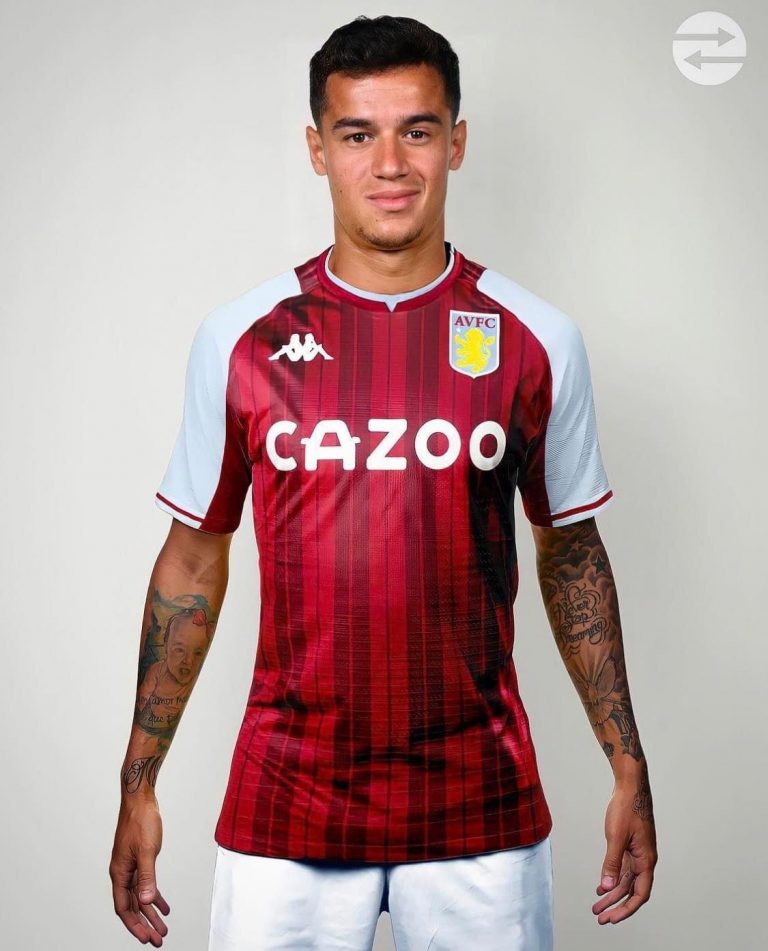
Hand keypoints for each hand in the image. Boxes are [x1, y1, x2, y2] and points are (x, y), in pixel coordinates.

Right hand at [110, 796, 170, 945]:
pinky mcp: (139, 859)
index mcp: (119, 873)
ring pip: (140, 896)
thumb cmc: (141, 821)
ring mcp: (130, 866)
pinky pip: (146, 883)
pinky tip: (163, 906)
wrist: (140, 799)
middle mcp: (122, 873)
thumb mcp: (147, 850)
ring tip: (163, 928)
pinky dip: (154, 895)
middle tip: (158, 940)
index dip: (135, 925)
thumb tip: (147, 901)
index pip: (125, 908)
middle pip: (133, 906)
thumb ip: (147, 876)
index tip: (147, 938)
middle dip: (145, 924)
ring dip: (151, 913)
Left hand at [592, 779, 656, 924]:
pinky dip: (612, 878)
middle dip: (615, 905)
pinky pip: (622, 869)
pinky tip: (601, 887)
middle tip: (599, 916)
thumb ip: (612, 863)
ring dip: (611, 893)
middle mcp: (644, 860)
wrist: (630, 787)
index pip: (639, 894)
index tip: (612, 918)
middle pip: (631, 891)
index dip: (626, 909)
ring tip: (597, 905)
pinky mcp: (630, 846)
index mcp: (646, 860)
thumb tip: (607, 887)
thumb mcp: (616, 836)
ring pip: (625, 881)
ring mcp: (637, 853)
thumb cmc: (626, 808)